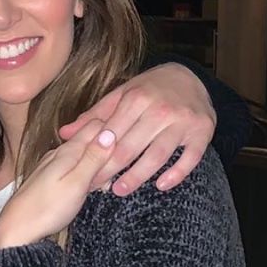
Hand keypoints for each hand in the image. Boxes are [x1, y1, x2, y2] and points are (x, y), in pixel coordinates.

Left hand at [0, 120, 115, 249]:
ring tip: (115, 173)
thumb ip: (93, 158)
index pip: (94, 126)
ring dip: (100, 160)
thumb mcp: (76, 183)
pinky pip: (75, 167)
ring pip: (83, 154)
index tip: (131, 138)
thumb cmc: (47, 208)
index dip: (114, 129)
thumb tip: (109, 132)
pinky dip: (88, 172)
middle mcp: (59, 153)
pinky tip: (95, 183)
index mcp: (67, 151)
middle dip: (109, 146)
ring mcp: (53, 165)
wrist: (17, 229)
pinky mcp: (51, 178)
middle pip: (89, 139)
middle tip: (128, 159)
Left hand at [58, 63, 215, 196]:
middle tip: (96, 188)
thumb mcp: (121, 95)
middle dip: (110, 170)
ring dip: (137, 177)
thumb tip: (63, 133)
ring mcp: (183, 121)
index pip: (111, 134)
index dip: (95, 156)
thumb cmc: (148, 89)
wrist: (190, 76)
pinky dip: (176, 174)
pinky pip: (190, 159)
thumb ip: (94, 116)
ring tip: (120, 190)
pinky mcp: (203, 132)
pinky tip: (161, 186)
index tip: (83, 172)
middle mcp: (160, 110)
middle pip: (131, 147)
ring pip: (157, 156)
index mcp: (136, 99)